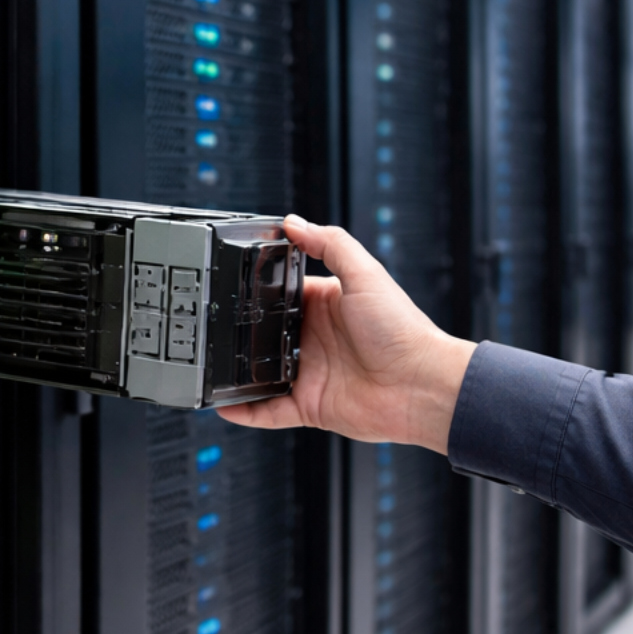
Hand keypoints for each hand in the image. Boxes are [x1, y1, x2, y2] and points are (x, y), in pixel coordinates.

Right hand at [216, 216, 476, 453]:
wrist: (421, 385)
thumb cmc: (402, 330)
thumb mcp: (366, 274)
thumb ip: (331, 244)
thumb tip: (295, 222)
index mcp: (326, 305)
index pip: (282, 293)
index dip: (258, 290)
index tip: (231, 284)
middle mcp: (315, 339)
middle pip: (266, 334)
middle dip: (241, 332)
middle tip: (212, 326)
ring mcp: (311, 374)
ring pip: (261, 373)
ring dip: (238, 372)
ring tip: (211, 366)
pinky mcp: (309, 406)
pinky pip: (270, 410)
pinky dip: (247, 411)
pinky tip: (226, 405)